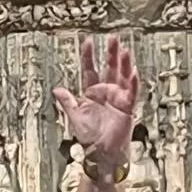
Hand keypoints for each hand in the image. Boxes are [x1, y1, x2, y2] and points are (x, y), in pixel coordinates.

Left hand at [52, 35, 138, 172]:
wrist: (101, 152)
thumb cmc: (90, 137)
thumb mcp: (75, 116)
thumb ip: (67, 102)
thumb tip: (57, 89)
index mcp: (93, 93)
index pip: (91, 70)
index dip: (89, 56)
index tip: (88, 41)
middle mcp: (107, 92)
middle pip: (110, 68)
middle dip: (111, 53)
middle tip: (113, 38)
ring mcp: (118, 99)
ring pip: (123, 77)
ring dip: (124, 64)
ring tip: (125, 50)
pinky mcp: (127, 108)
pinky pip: (132, 93)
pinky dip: (133, 83)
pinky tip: (134, 72)